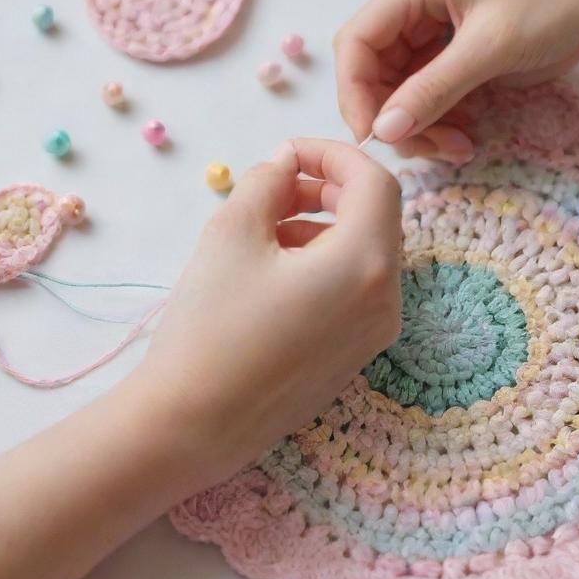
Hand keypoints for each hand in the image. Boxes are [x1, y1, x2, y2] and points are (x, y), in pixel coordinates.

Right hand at [136, 138, 401, 485]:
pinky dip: (324, 262)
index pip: (375, 182)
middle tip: (275, 185)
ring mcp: (374, 334)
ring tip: (264, 227)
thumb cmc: (210, 325)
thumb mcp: (232, 234)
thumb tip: (286, 162)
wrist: (191, 426)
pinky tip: (272, 269)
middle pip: (376, 217)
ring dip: (323, 224)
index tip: (287, 152)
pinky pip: (355, 289)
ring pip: (365, 253)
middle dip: (328, 188)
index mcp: (367, 264)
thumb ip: (266, 182)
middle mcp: (386, 300)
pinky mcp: (354, 357)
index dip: (333, 153)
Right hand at [333, 0, 578, 160]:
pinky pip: (424, 96)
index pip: (356, 42)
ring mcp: (428, 30)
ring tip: (457, 147)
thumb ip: (434, 90)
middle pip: (371, 71)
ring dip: (418, 126)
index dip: (355, 93)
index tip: (374, 137)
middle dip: (393, 116)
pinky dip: (437, 121)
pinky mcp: (447, 53)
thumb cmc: (554, 7)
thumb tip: (383, 132)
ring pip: (396, 90)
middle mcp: (410, 5)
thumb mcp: (491, 50)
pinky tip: (463, 137)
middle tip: (429, 149)